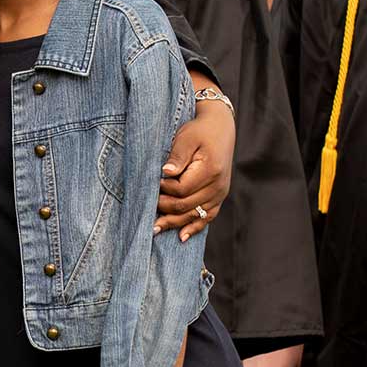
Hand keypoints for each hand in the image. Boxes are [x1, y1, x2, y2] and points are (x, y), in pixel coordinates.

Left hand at [156, 97, 234, 240]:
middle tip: (146, 208)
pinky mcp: (219, 197)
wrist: (220, 128)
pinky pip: (207, 217)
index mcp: (210, 170)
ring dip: (175, 223)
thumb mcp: (186, 138)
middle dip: (165, 208)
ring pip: (195, 215)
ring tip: (155, 229)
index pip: (182, 189)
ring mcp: (220, 194)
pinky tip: (182, 237)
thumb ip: (177, 156)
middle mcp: (218, 186)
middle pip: (187, 205)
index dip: (164, 190)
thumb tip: (165, 173)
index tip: (153, 183)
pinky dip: (194, 228)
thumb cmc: (199, 131)